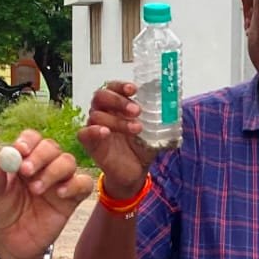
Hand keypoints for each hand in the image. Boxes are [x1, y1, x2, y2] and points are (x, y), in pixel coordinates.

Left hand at [0, 129, 92, 258]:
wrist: (10, 246)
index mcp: (21, 161)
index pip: (31, 140)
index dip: (28, 141)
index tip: (20, 150)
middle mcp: (42, 168)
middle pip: (51, 147)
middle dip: (40, 155)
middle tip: (26, 171)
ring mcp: (58, 182)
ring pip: (68, 161)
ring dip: (54, 170)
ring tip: (36, 189)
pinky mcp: (70, 199)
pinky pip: (83, 184)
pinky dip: (75, 184)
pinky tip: (60, 194)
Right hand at [77, 81, 155, 199]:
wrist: (135, 172)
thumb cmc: (141, 147)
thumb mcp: (154, 131)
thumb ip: (160, 118)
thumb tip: (175, 106)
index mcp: (117, 106)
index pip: (113, 87)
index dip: (121, 86)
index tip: (134, 89)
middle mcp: (104, 113)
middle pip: (101, 96)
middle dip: (119, 101)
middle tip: (137, 111)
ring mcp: (95, 127)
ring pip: (97, 115)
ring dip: (117, 121)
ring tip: (136, 129)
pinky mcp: (89, 143)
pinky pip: (83, 133)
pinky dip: (93, 131)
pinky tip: (106, 133)